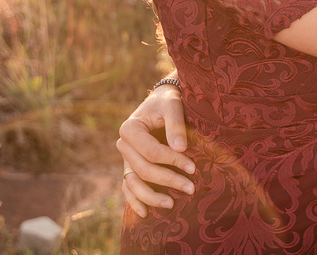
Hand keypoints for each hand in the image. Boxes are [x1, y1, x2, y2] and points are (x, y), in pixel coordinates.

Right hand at [116, 84, 194, 217]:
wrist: (162, 102)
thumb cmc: (168, 102)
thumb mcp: (173, 105)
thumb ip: (175, 124)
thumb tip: (180, 148)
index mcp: (130, 128)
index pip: (151, 152)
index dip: (172, 162)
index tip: (193, 167)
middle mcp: (123, 144)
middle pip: (143, 170)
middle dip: (167, 180)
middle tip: (191, 188)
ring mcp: (125, 158)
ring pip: (133, 183)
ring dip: (151, 196)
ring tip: (171, 205)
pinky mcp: (130, 167)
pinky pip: (128, 187)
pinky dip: (134, 201)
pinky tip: (145, 213)